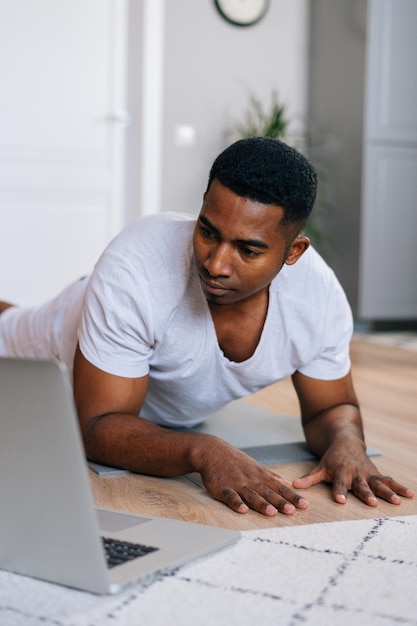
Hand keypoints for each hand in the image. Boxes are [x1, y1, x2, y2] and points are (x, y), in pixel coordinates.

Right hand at [196, 439, 308, 515]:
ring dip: (261, 503)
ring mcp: (236, 483)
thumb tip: (289, 483)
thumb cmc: (235, 460)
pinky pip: (230, 496)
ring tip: (272, 512)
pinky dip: (236, 502)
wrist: (212, 451)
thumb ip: (272, 476)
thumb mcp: (255, 466)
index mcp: (260, 475)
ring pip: (251, 494)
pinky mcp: (222, 487)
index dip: (292, 496)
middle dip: (280, 501)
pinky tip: (243, 510)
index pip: (279, 487)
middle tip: (293, 510)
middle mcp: (251, 479)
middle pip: (268, 492)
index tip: (304, 504)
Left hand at [293, 438, 414, 505]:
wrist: (347, 441)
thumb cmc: (332, 459)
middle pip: (362, 486)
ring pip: (379, 484)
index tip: (341, 501)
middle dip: (367, 494)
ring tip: (398, 502)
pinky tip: (410, 495)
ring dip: (388, 492)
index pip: (339, 484)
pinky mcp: (377, 474)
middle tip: (373, 504)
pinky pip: (390, 481)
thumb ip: (308, 479)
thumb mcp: (319, 467)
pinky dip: (400, 487)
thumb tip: (293, 487)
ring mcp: (368, 474)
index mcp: (341, 472)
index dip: (339, 492)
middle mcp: (356, 473)